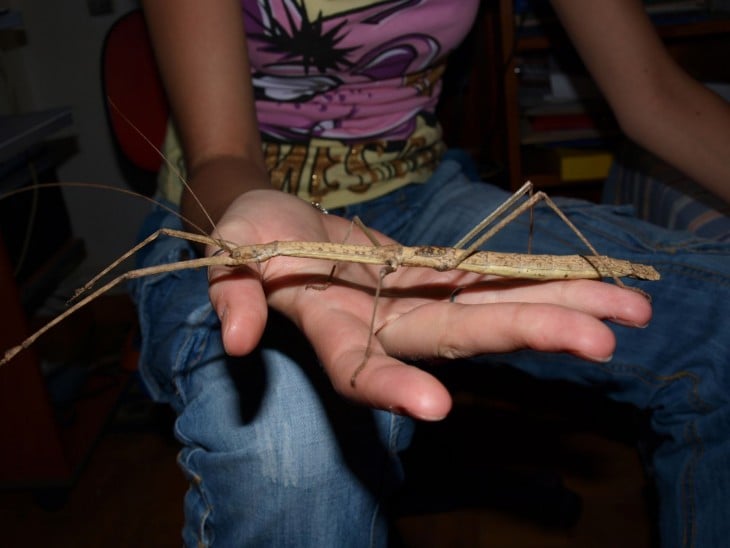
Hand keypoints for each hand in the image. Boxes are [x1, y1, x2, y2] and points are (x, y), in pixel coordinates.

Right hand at [207, 189, 651, 420]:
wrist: (281, 220)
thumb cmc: (249, 233)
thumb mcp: (230, 248)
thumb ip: (233, 289)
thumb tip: (237, 338)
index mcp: (331, 327)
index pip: (358, 368)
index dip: (391, 386)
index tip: (435, 406)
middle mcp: (384, 324)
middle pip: (457, 337)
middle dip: (525, 335)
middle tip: (602, 342)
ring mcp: (415, 300)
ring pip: (489, 307)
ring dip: (557, 308)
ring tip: (629, 312)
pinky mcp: (433, 275)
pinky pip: (487, 275)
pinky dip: (533, 275)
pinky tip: (589, 278)